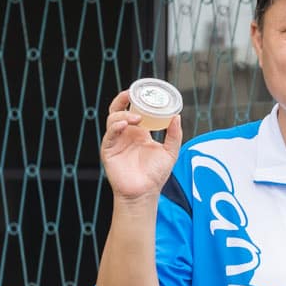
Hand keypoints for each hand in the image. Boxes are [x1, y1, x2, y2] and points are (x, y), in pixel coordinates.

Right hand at [100, 87, 183, 203]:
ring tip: (136, 118)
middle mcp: (126, 134)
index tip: (144, 92)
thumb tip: (177, 116)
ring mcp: (116, 141)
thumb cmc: (155, 175)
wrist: (145, 192)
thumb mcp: (170, 152)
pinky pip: (109, 135)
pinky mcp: (108, 150)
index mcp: (139, 132)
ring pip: (113, 119)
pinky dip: (115, 127)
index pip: (133, 110)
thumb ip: (174, 135)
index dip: (135, 100)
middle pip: (118, 110)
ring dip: (123, 115)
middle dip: (122, 99)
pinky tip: (124, 125)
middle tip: (131, 94)